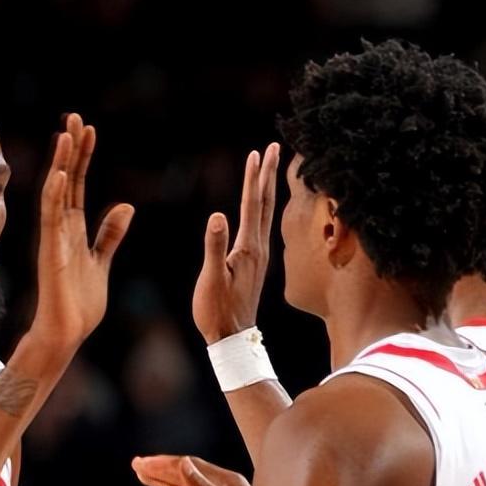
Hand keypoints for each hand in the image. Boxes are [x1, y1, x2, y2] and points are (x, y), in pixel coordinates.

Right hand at [29, 113, 133, 355]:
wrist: (67, 332)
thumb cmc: (80, 303)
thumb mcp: (101, 262)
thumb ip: (109, 235)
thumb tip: (125, 207)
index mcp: (73, 230)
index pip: (77, 185)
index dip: (82, 157)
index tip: (88, 130)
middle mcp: (61, 229)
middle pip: (65, 180)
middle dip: (70, 149)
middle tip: (74, 117)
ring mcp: (54, 239)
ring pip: (56, 193)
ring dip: (60, 163)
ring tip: (66, 134)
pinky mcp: (51, 254)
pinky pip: (51, 220)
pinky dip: (54, 196)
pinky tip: (59, 174)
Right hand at [192, 142, 279, 343]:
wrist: (231, 338)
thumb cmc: (217, 311)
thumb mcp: (212, 279)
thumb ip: (215, 247)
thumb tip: (217, 215)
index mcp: (248, 249)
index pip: (251, 205)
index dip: (253, 178)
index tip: (257, 152)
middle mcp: (258, 249)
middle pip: (264, 204)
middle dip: (267, 174)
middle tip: (273, 147)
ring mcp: (259, 257)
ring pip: (266, 214)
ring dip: (267, 189)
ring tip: (268, 168)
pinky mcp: (255, 264)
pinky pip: (262, 227)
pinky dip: (262, 209)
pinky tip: (260, 207)